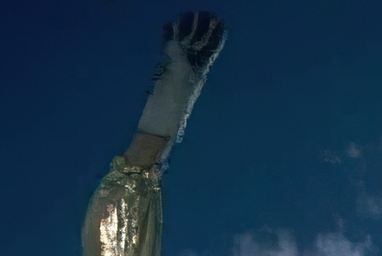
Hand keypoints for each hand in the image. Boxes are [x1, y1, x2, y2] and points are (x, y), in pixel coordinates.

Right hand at [136, 12, 227, 143]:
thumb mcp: (179, 75)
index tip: (220, 20)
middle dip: (201, 27)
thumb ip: (176, 53)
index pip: (210, 48)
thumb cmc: (173, 100)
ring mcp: (176, 66)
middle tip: (204, 12)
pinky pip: (166, 48)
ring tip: (188, 14)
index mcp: (200, 70)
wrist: (160, 118)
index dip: (215, 34)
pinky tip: (168, 25)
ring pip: (183, 42)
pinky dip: (168, 36)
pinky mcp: (163, 68)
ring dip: (186, 29)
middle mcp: (190, 66)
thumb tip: (170, 35)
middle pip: (198, 42)